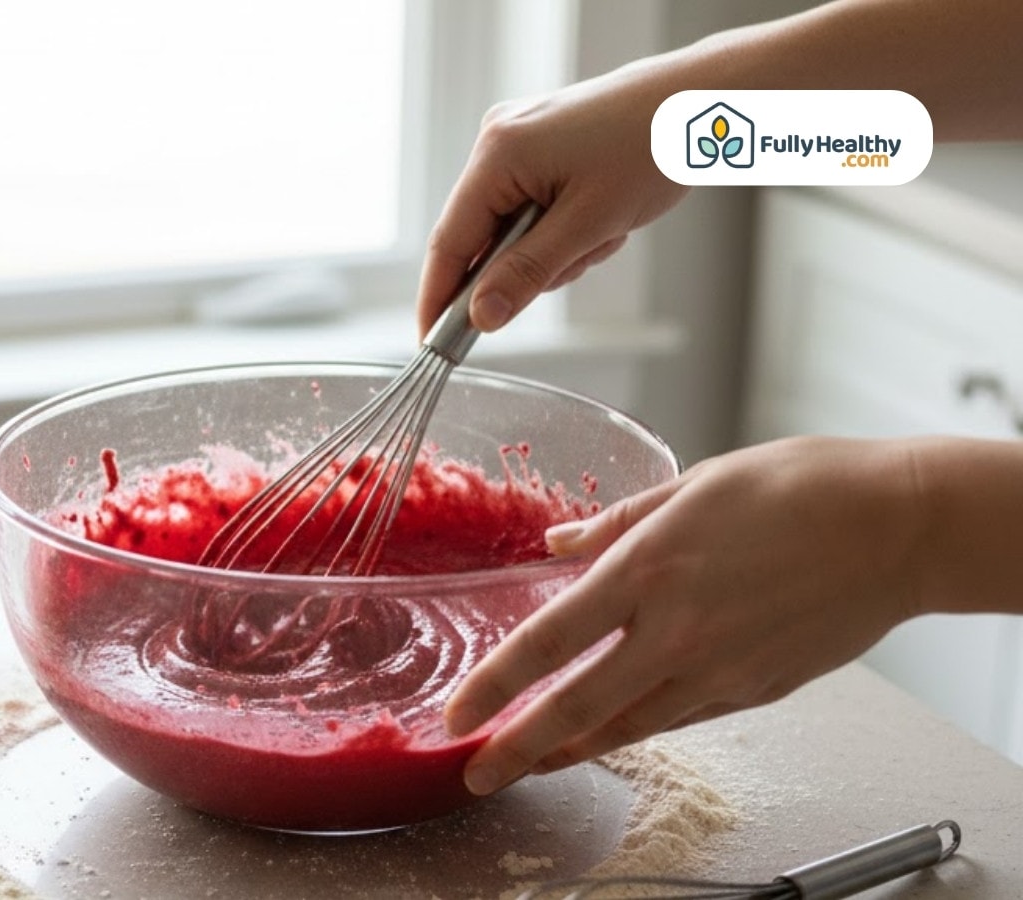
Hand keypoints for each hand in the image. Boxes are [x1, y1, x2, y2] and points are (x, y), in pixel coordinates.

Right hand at [416, 58, 689, 336]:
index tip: (434, 343)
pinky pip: (533, 208)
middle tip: (582, 256)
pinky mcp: (541, 146)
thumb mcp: (589, 223)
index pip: (449, 242)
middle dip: (529, 264)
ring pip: (513, 229)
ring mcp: (519, 140)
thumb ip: (527, 273)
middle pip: (483, 238)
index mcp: (498, 153)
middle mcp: (498, 141)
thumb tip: (481, 317)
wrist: (702, 101)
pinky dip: (564, 226)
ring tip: (605, 227)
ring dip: (556, 247)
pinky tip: (602, 213)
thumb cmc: (653, 145)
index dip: (439, 298)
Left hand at [443, 436, 926, 794]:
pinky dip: (635, 731)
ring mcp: (718, 669)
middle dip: (517, 747)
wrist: (898, 527)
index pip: (547, 641)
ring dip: (570, 749)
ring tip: (531, 762)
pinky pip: (678, 719)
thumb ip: (614, 524)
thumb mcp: (691, 486)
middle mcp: (674, 630)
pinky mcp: (755, 690)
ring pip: (627, 725)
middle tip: (477, 772)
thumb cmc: (801, 489)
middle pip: (576, 705)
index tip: (457, 713)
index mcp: (647, 569)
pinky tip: (609, 734)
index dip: (493, 684)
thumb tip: (557, 544)